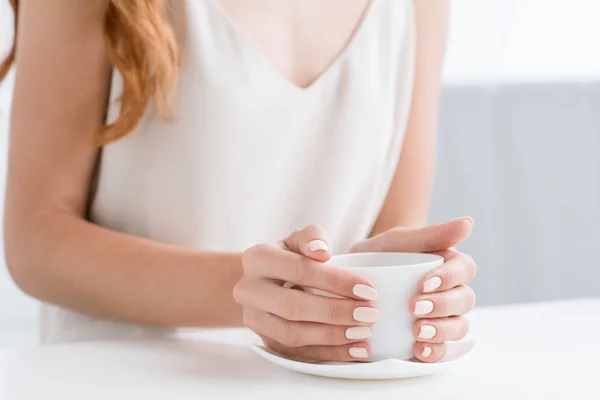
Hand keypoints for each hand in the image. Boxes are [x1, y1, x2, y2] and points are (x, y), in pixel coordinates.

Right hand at [234, 225, 378, 360]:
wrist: (265, 281)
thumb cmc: (288, 256)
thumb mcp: (299, 240)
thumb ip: (312, 238)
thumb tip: (322, 252)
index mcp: (258, 258)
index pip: (299, 270)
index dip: (335, 281)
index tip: (368, 290)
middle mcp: (249, 290)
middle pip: (293, 307)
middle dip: (335, 312)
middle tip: (369, 314)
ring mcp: (253, 319)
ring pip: (291, 335)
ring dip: (331, 336)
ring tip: (363, 333)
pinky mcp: (264, 341)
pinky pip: (296, 354)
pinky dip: (328, 354)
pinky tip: (354, 350)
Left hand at [350, 217, 476, 362]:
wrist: (358, 276)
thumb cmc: (384, 252)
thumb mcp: (400, 240)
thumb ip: (431, 233)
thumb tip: (468, 223)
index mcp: (450, 264)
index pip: (464, 269)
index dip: (450, 277)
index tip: (424, 282)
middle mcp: (452, 291)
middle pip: (464, 300)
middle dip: (443, 306)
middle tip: (415, 307)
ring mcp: (443, 317)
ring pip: (459, 326)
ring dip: (442, 331)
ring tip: (417, 332)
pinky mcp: (431, 338)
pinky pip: (443, 349)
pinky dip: (435, 352)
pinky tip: (419, 350)